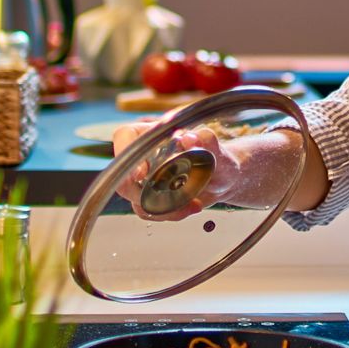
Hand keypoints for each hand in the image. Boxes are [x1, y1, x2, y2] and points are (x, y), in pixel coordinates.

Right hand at [110, 121, 238, 220]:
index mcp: (154, 133)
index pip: (124, 136)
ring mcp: (145, 176)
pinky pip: (146, 210)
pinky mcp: (150, 195)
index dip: (125, 155)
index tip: (142, 174)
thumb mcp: (219, 151)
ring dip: (162, 207)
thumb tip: (190, 138)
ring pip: (134, 198)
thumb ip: (208, 142)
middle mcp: (144, 154)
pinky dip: (168, 214)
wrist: (225, 180)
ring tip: (192, 202)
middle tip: (172, 197)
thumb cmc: (220, 160)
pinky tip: (190, 207)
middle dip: (145, 193)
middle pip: (123, 174)